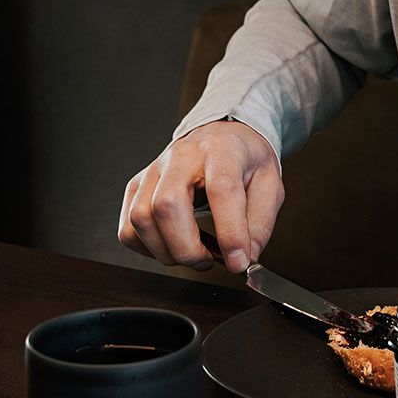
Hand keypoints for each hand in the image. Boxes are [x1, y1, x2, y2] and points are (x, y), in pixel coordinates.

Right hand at [118, 119, 283, 273]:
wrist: (222, 136)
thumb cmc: (244, 159)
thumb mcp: (270, 184)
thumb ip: (260, 222)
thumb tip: (246, 257)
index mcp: (222, 150)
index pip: (221, 189)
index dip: (230, 232)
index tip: (238, 261)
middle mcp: (181, 156)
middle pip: (167, 205)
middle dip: (187, 248)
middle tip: (209, 261)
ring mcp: (154, 170)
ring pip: (141, 218)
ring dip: (166, 251)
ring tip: (193, 253)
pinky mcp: (137, 186)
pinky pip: (127, 227)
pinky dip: (146, 248)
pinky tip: (170, 245)